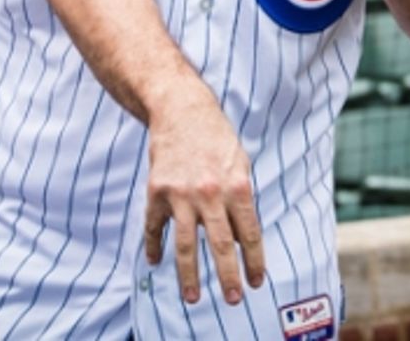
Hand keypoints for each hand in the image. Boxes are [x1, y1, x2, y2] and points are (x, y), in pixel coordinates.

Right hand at [143, 78, 264, 304]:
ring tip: (193, 298)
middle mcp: (210, 193)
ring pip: (185, 245)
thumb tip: (240, 240)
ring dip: (189, 275)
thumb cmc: (217, 139)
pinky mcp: (156, 191)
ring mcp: (180, 194)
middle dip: (228, 277)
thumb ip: (242, 200)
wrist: (182, 110)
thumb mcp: (241, 164)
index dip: (253, 261)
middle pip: (220, 245)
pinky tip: (155, 262)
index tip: (256, 283)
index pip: (249, 234)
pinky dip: (153, 247)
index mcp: (237, 186)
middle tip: (234, 299)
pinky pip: (154, 227)